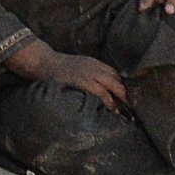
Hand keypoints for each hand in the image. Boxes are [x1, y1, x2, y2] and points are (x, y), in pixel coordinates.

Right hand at [12, 41, 127, 110]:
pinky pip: (100, 92)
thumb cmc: (60, 68)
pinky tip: (110, 109)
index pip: (115, 74)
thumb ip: (91, 73)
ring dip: (119, 99)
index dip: (121, 86)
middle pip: (116, 80)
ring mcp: (89, 74)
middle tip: (129, 106)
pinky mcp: (83, 82)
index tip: (125, 98)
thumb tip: (103, 88)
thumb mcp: (79, 66)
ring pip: (112, 85)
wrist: (44, 63)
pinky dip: (108, 100)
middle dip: (124, 94)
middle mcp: (95, 67)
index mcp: (94, 63)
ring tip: (120, 111)